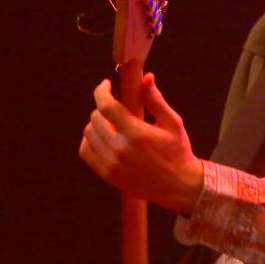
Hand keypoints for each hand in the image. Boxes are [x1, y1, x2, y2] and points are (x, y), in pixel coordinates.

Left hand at [79, 73, 203, 212]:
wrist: (179, 186)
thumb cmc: (178, 151)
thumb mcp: (173, 122)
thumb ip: (155, 100)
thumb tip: (146, 77)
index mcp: (137, 134)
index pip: (107, 106)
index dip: (102, 91)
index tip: (107, 84)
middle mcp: (121, 150)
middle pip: (95, 118)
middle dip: (103, 106)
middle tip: (116, 107)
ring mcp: (112, 164)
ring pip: (88, 134)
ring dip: (96, 123)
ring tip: (112, 123)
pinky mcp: (108, 175)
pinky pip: (86, 152)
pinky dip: (90, 141)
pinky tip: (104, 137)